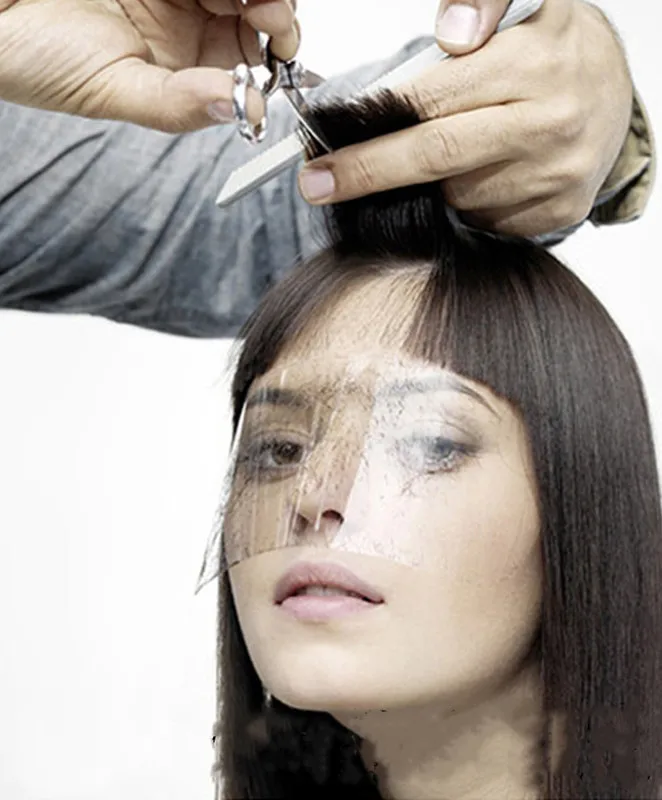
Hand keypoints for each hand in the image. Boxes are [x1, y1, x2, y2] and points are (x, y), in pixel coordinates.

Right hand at [0, 0, 298, 131]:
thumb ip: (177, 104)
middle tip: (271, 11)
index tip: (281, 46)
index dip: (276, 55)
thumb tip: (242, 110)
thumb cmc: (39, 59)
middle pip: (257, 14)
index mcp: (185, 70)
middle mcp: (187, 26)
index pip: (250, 63)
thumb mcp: (113, 92)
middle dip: (276, 13)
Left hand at [298, 0, 633, 238]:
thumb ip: (479, 6)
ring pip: (456, 195)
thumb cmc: (551, 52)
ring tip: (444, 154)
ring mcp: (556, 174)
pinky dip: (465, 204)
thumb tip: (449, 36)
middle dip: (368, 172)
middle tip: (318, 185)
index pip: (431, 98)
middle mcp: (549, 122)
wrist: (615, 96)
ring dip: (430, 184)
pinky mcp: (559, 210)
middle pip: (435, 156)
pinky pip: (484, 218)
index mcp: (533, 63)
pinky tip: (478, 176)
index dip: (371, 122)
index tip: (325, 143)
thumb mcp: (520, 7)